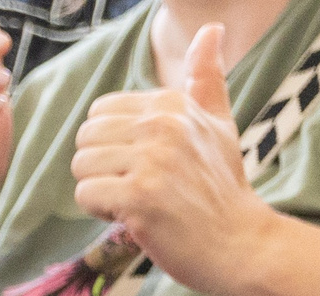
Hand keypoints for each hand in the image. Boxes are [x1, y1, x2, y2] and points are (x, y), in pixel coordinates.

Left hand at [72, 24, 271, 294]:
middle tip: (141, 186)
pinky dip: (101, 211)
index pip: (100, 112)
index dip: (114, 145)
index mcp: (174, 103)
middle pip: (85, 138)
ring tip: (139, 201)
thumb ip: (207, 79)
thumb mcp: (219, 124)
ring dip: (101, 191)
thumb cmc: (221, 187)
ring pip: (81, 166)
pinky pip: (85, 194)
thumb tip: (211, 29)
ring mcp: (152, 159)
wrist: (238, 242)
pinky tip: (135, 217)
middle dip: (102, 168)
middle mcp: (163, 124)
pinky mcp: (139, 196)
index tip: (149, 165)